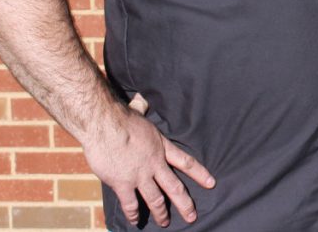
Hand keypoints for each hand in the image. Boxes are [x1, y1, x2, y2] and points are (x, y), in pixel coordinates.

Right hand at [82, 98, 214, 227]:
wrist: (105, 125)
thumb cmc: (121, 117)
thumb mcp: (138, 112)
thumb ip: (142, 109)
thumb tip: (141, 99)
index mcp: (161, 147)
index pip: (186, 162)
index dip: (199, 173)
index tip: (211, 183)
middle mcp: (155, 164)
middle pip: (175, 187)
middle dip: (185, 204)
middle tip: (192, 216)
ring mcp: (140, 176)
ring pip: (156, 200)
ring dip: (161, 213)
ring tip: (165, 223)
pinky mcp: (123, 184)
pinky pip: (131, 204)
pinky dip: (134, 214)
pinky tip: (136, 221)